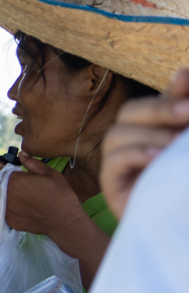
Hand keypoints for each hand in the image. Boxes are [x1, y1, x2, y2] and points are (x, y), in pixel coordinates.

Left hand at [2, 151, 88, 237]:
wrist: (64, 221)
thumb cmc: (59, 195)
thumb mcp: (49, 173)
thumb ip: (32, 162)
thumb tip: (21, 154)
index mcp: (13, 180)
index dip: (0, 166)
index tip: (6, 167)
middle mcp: (5, 194)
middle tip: (11, 179)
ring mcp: (5, 208)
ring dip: (4, 192)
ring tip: (20, 193)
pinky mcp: (8, 220)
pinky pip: (3, 210)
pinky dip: (9, 206)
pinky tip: (23, 206)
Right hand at [100, 67, 188, 219]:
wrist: (183, 221)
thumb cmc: (187, 183)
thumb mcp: (187, 141)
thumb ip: (183, 108)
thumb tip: (182, 72)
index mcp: (152, 131)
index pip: (151, 104)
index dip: (168, 95)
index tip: (188, 83)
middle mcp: (132, 144)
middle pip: (129, 113)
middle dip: (159, 110)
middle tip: (188, 113)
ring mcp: (119, 166)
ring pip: (117, 135)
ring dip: (151, 135)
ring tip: (177, 145)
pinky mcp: (112, 188)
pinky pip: (112, 162)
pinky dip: (135, 155)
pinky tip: (158, 159)